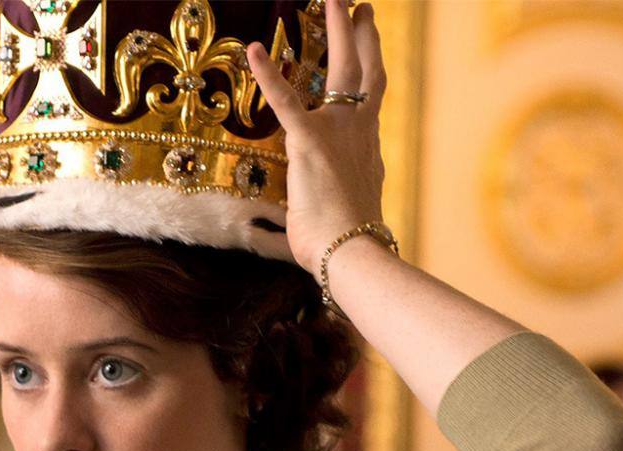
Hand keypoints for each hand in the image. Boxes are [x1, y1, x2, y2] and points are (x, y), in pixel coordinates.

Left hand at [246, 0, 386, 276]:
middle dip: (361, 35)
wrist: (352, 253)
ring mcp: (338, 133)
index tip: (370, 47)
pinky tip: (252, 50)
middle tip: (359, 6)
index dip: (370, 69)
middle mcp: (360, 132)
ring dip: (336, 30)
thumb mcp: (341, 211)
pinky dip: (269, 74)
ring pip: (340, 69)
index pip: (369, 99)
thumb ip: (334, 198)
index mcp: (367, 147)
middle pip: (365, 71)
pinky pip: (287, 100)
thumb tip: (317, 212)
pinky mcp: (311, 143)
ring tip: (333, 0)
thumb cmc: (345, 244)